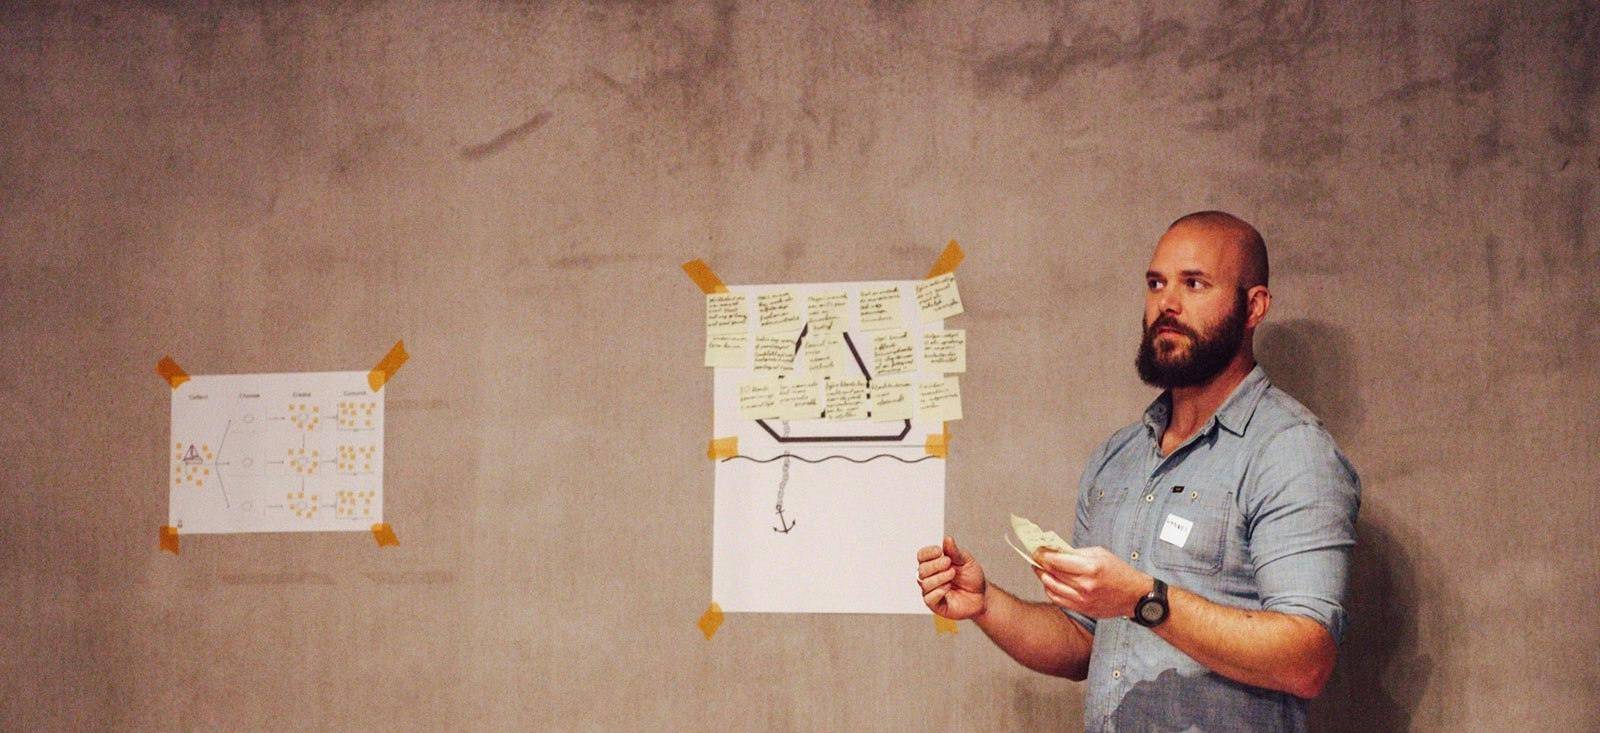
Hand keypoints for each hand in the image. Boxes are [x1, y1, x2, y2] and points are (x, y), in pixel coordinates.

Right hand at [916, 537, 987, 619]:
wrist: (982, 596)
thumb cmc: (972, 578)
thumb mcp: (966, 561)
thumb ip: (955, 552)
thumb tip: (947, 539)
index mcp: (934, 564)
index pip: (921, 556)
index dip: (928, 553)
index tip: (939, 551)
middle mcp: (930, 577)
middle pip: (921, 569)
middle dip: (935, 565)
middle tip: (949, 563)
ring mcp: (931, 591)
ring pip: (924, 583)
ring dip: (939, 577)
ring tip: (952, 575)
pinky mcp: (935, 605)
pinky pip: (928, 599)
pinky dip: (938, 591)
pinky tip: (948, 588)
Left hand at [1033, 546, 1151, 619]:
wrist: (1135, 596)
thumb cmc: (1119, 571)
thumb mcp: (1100, 554)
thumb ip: (1076, 553)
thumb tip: (1055, 551)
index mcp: (1091, 568)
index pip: (1056, 561)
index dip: (1042, 554)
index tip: (1036, 549)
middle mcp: (1085, 585)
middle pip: (1052, 573)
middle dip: (1040, 564)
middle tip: (1035, 557)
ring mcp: (1083, 600)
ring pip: (1051, 587)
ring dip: (1042, 577)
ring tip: (1039, 569)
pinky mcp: (1082, 609)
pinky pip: (1058, 600)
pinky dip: (1050, 590)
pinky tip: (1049, 582)